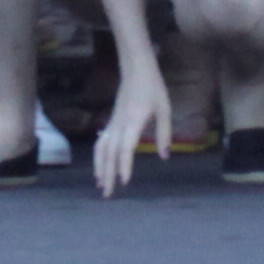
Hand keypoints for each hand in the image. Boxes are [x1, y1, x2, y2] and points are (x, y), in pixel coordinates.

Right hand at [92, 69, 164, 196]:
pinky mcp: (112, 121)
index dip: (124, 164)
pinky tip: (100, 166)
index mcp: (133, 121)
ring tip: (100, 184)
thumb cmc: (153, 87)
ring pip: (101, 148)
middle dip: (108, 174)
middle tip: (107, 195)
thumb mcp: (164, 109)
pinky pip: (101, 142)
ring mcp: (113, 122)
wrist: (136, 68)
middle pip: (110, 153)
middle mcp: (120, 124)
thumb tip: (164, 156)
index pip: (126, 147)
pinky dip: (99, 156)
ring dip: (100, 167)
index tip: (124, 182)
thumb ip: (164, 133)